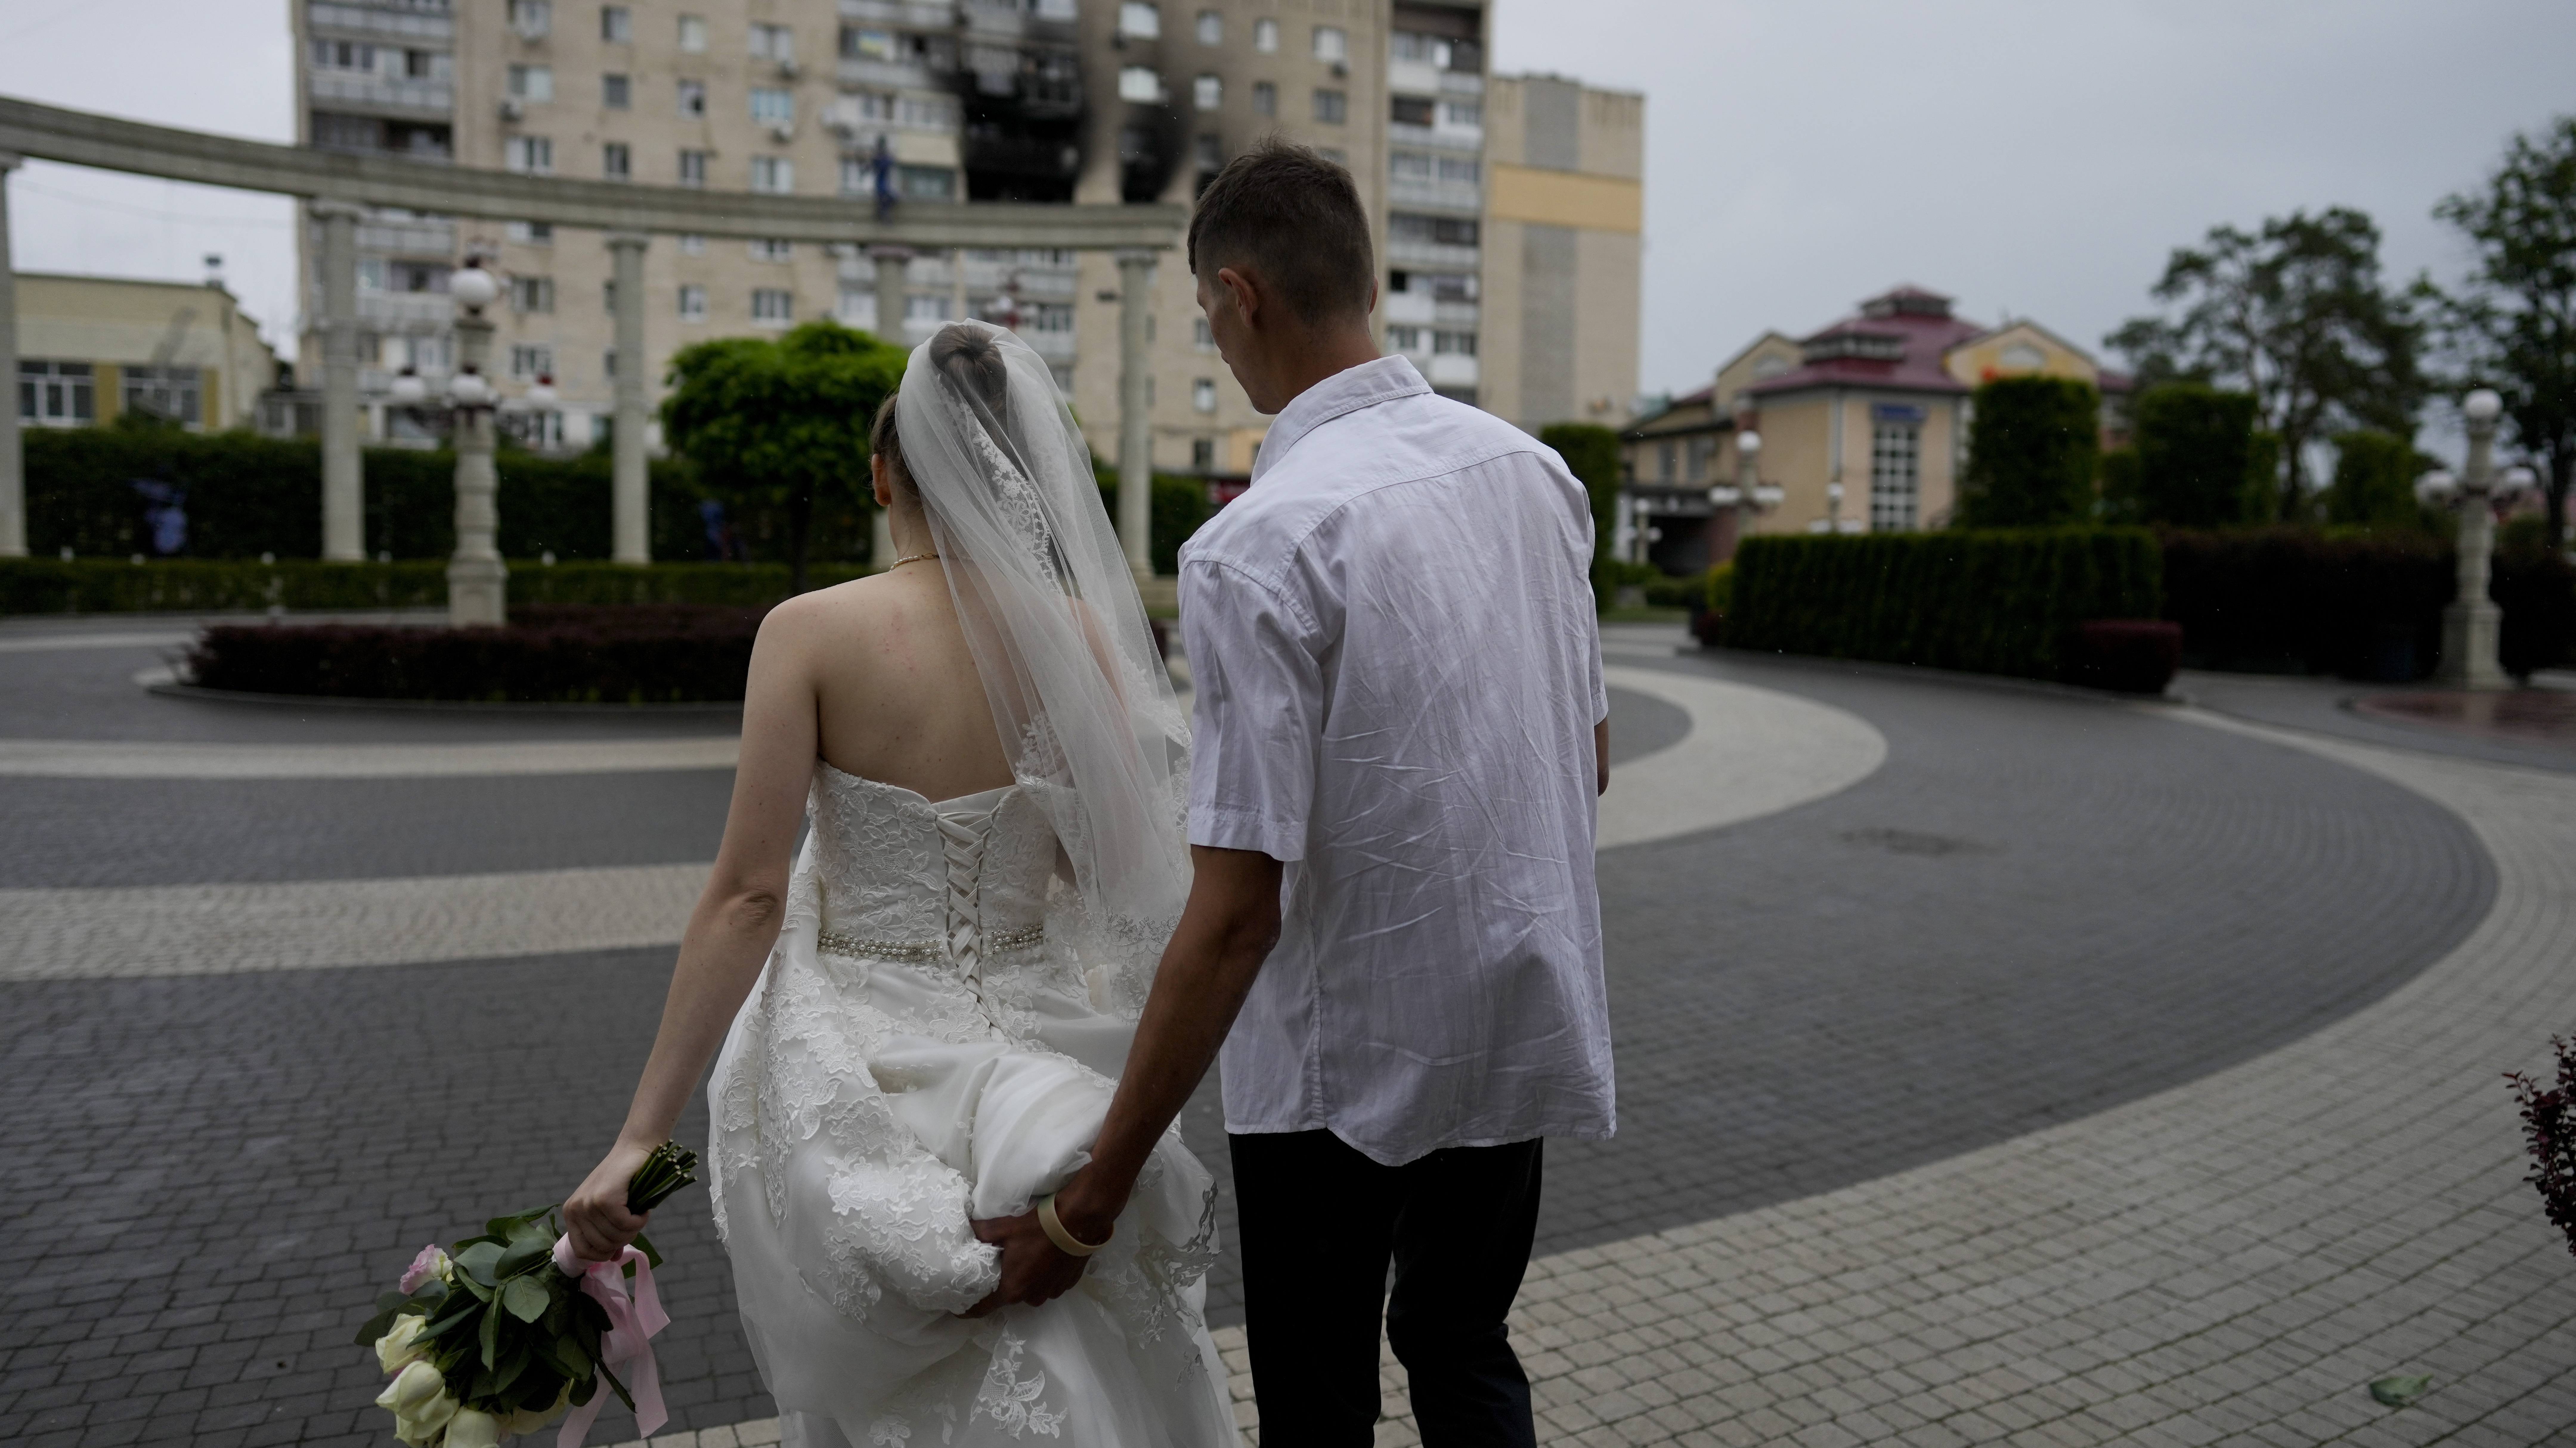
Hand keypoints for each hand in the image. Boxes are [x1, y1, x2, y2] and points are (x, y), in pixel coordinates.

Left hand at [563, 1139, 654, 1262]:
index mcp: (571, 1213)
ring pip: (615, 1236)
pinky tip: (643, 1210)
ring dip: (634, 1230)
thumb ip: (607, 1234)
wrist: (633, 1150)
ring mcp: (588, 1204)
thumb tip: (612, 1259)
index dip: (601, 1255)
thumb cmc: (623, 1180)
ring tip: (639, 1214)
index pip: (581, 1250)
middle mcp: (575, 1209)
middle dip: (623, 1240)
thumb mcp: (609, 1210)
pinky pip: (626, 1224)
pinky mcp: (604, 1199)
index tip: (617, 1248)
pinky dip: (640, 1221)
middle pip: (602, 1246)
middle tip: (634, 1224)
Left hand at [959, 1211, 1085, 1317]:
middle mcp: (1032, 1297)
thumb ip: (981, 1231)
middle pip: (1009, 1295)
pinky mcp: (1067, 1285)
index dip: (968, 1310)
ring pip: (1031, 1289)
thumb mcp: (1004, 1227)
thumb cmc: (1038, 1227)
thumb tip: (966, 1228)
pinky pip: (1049, 1284)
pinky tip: (1045, 1257)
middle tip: (999, 1265)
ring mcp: (1052, 1292)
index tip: (957, 1310)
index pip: (983, 1308)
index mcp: (1012, 1289)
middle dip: (1003, 1283)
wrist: (1080, 1221)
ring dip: (1026, 1278)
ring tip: (1026, 1257)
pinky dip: (1044, 1274)